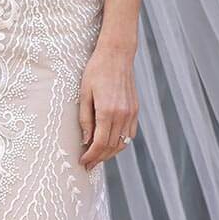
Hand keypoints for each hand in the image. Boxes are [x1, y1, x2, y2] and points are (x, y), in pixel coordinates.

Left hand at [78, 41, 136, 169]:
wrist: (116, 55)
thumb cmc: (96, 71)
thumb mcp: (84, 93)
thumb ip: (85, 119)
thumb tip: (85, 140)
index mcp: (107, 111)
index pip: (100, 143)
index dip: (91, 156)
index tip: (83, 162)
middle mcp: (122, 115)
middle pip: (112, 147)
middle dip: (99, 158)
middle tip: (88, 165)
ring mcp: (131, 113)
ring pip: (123, 143)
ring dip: (110, 153)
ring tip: (98, 157)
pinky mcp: (135, 110)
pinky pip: (130, 134)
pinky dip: (121, 143)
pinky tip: (111, 144)